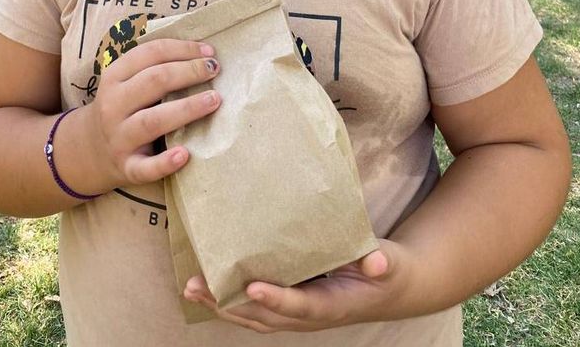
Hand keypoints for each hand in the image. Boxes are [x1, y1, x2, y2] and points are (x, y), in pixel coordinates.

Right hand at [85, 39, 221, 189]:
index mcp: (114, 77)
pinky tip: (185, 154)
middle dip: (188, 72)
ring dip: (186, 109)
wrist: (90, 151)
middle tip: (214, 70)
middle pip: (154, 81)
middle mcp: (113, 105)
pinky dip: (165, 163)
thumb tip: (202, 54)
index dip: (182, 49)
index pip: (150, 53)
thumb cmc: (121, 109)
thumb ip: (154, 67)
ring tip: (214, 100)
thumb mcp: (125, 82)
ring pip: (153, 121)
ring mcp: (119, 138)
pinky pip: (146, 167)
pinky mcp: (126, 167)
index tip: (210, 51)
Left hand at [183, 243, 403, 333]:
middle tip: (196, 286)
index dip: (278, 300)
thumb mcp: (388, 263)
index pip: (301, 306)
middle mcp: (310, 315)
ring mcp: (298, 313)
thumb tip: (376, 263)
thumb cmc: (386, 271)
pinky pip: (257, 309)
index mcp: (333, 305)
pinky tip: (209, 286)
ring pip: (255, 317)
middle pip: (265, 317)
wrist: (388, 289)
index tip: (253, 288)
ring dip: (222, 305)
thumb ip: (379, 261)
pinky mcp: (291, 305)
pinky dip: (232, 301)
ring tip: (191, 287)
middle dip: (229, 305)